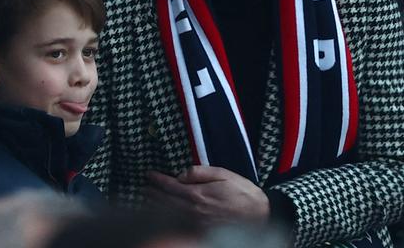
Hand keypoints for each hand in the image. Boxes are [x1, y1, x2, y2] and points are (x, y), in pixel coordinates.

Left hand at [145, 166, 268, 224]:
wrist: (260, 215)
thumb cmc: (243, 193)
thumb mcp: (223, 174)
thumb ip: (200, 173)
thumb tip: (181, 174)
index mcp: (198, 194)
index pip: (170, 186)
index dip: (157, 180)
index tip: (149, 174)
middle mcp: (194, 211)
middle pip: (166, 201)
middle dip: (153, 193)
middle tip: (143, 186)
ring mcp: (196, 223)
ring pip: (169, 213)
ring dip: (156, 205)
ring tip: (147, 198)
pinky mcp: (201, 230)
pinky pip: (178, 222)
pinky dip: (167, 217)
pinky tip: (162, 213)